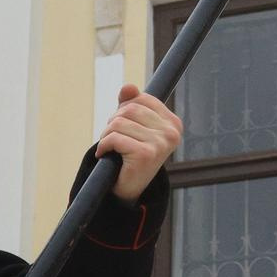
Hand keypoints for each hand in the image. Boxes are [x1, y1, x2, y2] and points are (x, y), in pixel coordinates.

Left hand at [96, 85, 182, 200]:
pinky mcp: (146, 154)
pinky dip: (104, 145)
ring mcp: (160, 144)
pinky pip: (114, 138)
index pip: (142, 99)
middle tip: (113, 138)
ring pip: (119, 122)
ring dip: (106, 134)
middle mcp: (171, 133)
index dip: (125, 109)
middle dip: (114, 121)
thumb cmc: (131, 155)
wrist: (128, 189)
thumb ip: (131, 104)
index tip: (123, 126)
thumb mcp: (133, 126)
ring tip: (109, 147)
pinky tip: (105, 154)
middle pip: (130, 108)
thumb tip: (128, 87)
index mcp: (173, 123)